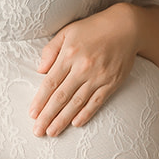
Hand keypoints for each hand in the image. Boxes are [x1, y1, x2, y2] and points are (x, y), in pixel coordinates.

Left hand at [30, 2, 137, 136]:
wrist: (126, 26)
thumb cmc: (93, 28)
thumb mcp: (67, 32)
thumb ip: (51, 50)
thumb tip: (40, 71)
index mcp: (69, 55)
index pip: (51, 83)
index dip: (40, 101)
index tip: (32, 114)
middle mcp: (83, 68)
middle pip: (61, 97)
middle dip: (48, 116)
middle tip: (38, 131)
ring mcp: (98, 77)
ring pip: (77, 103)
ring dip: (63, 120)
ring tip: (52, 132)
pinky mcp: (112, 83)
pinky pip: (96, 102)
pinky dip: (86, 114)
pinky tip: (75, 124)